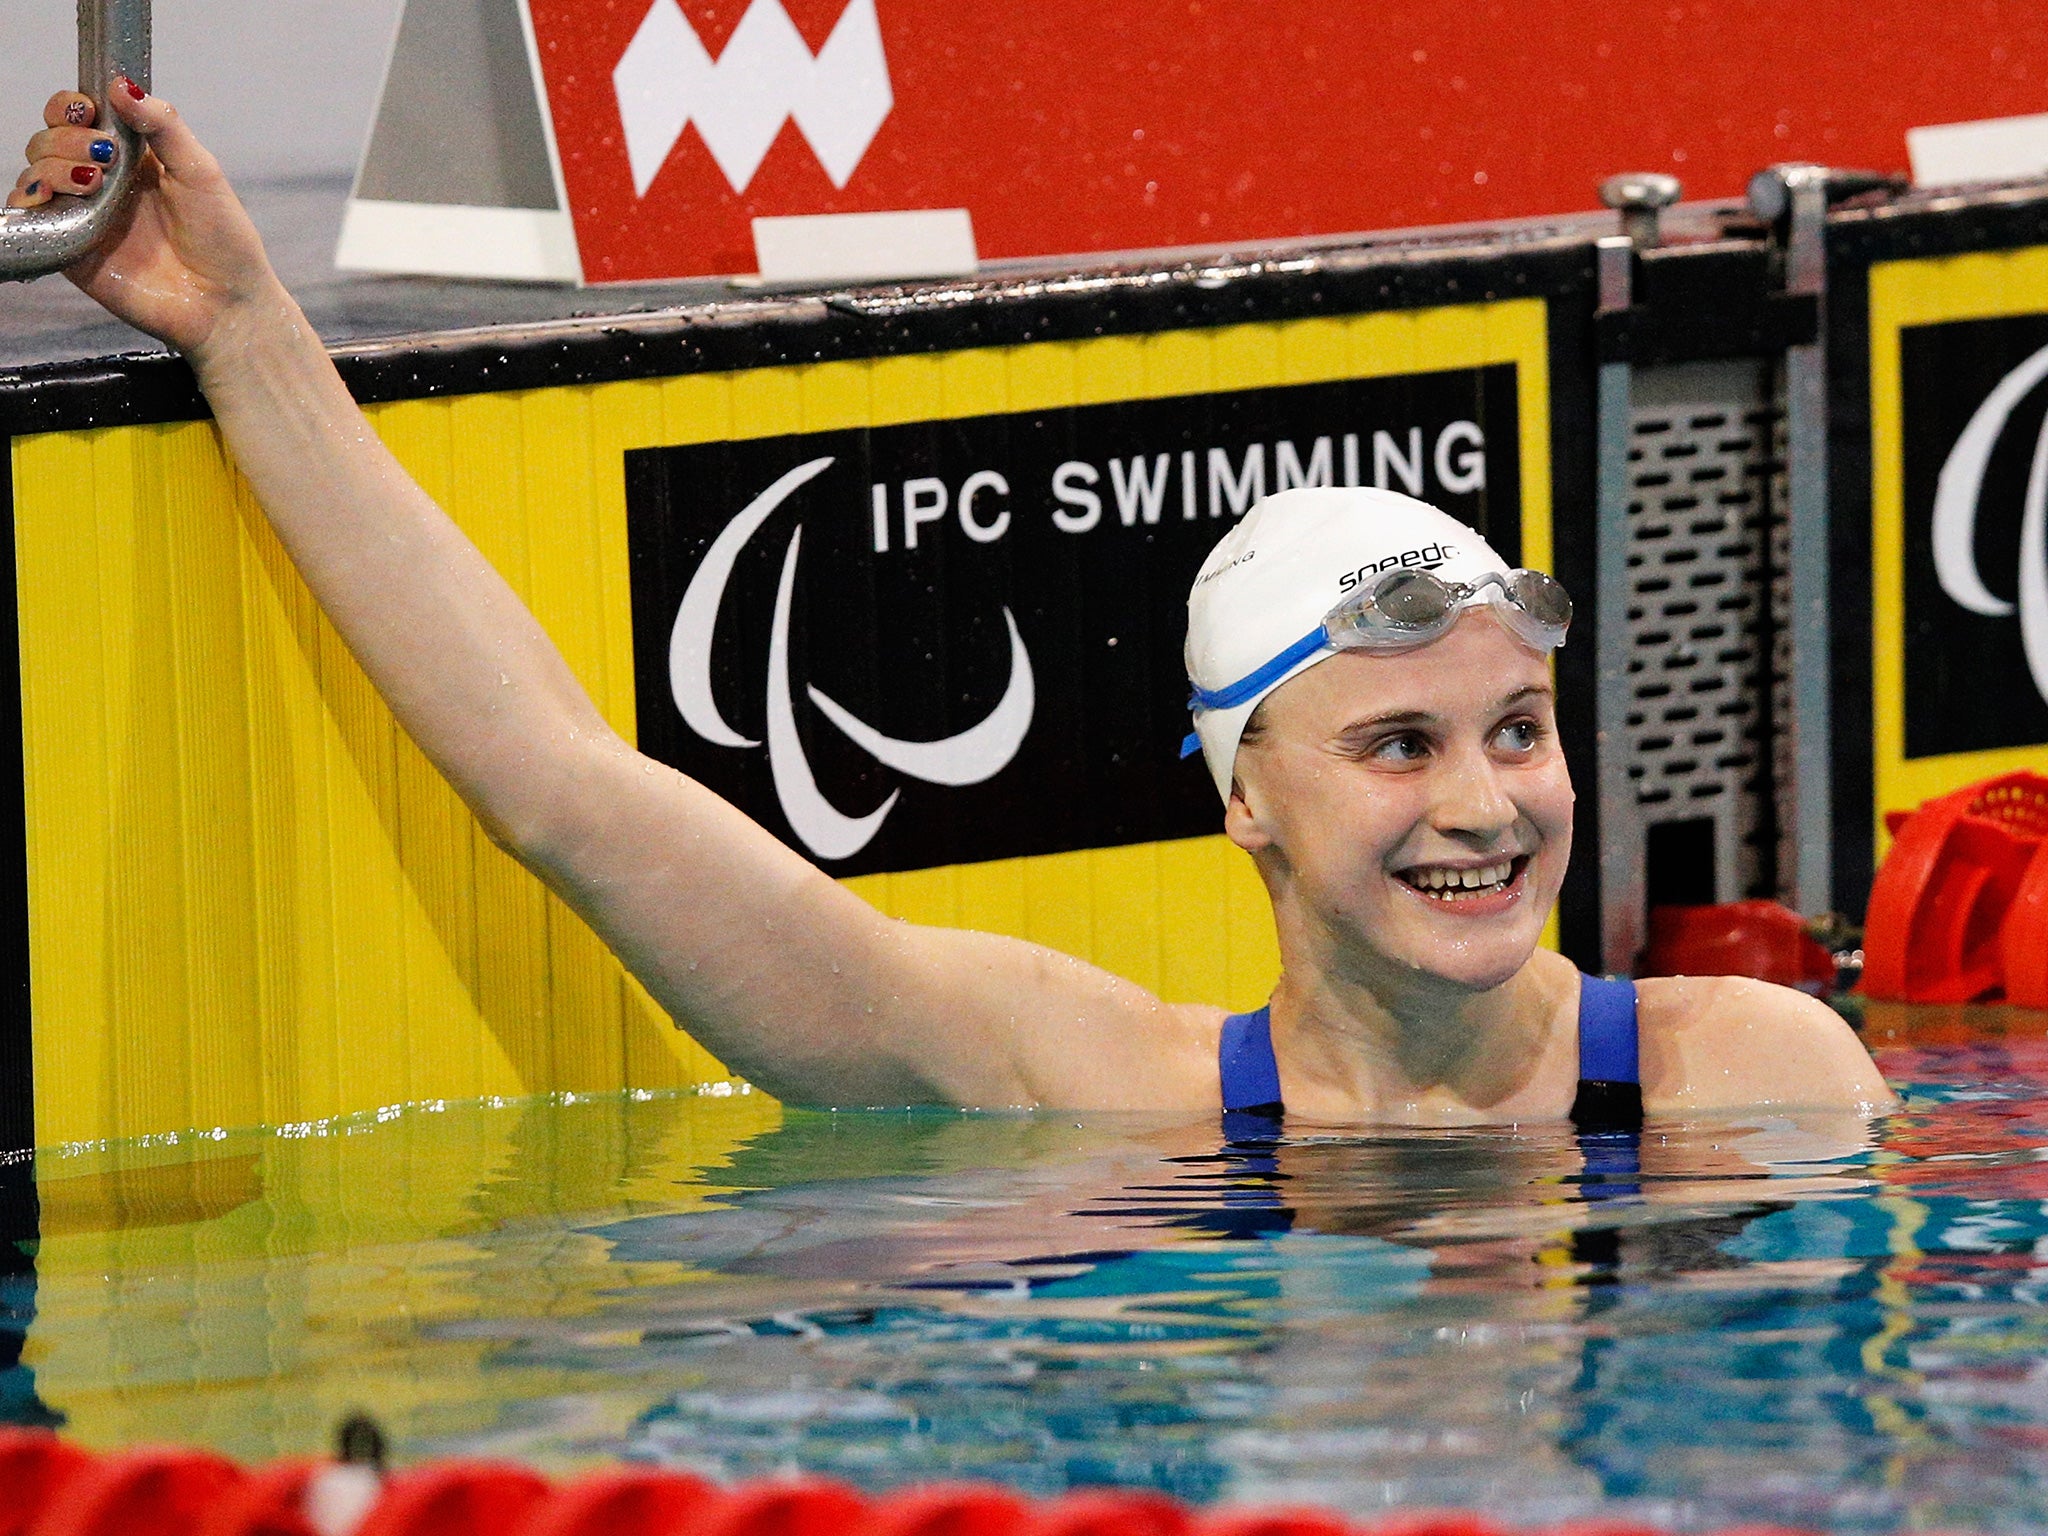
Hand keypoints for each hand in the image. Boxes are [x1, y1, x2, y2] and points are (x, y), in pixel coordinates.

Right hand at [6, 81, 277, 356]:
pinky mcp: (72, 250)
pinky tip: (52, 198)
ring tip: (91, 182)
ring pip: (35, 172)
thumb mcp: (201, 172)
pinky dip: (30, 201)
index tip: (87, 109)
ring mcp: (84, 216)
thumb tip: (122, 84)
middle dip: (66, 137)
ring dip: (51, 166)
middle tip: (102, 156)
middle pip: (50, 140)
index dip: (72, 106)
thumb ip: (163, 126)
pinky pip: (29, 218)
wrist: (226, 304)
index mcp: (132, 158)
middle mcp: (101, 183)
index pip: (79, 117)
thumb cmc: (224, 240)